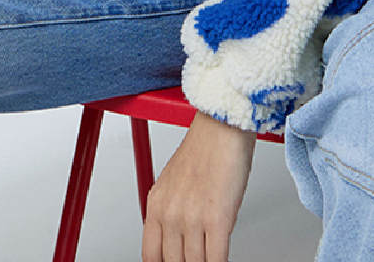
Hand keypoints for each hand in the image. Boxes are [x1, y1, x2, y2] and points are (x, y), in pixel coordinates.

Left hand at [142, 111, 257, 261]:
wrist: (223, 126)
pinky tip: (222, 260)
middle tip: (197, 258)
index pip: (151, 256)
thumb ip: (170, 212)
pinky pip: (216, 259)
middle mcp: (170, 213)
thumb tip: (177, 241)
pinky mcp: (218, 219)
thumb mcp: (173, 182)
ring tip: (211, 258)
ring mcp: (192, 218)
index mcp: (156, 204)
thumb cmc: (205, 149)